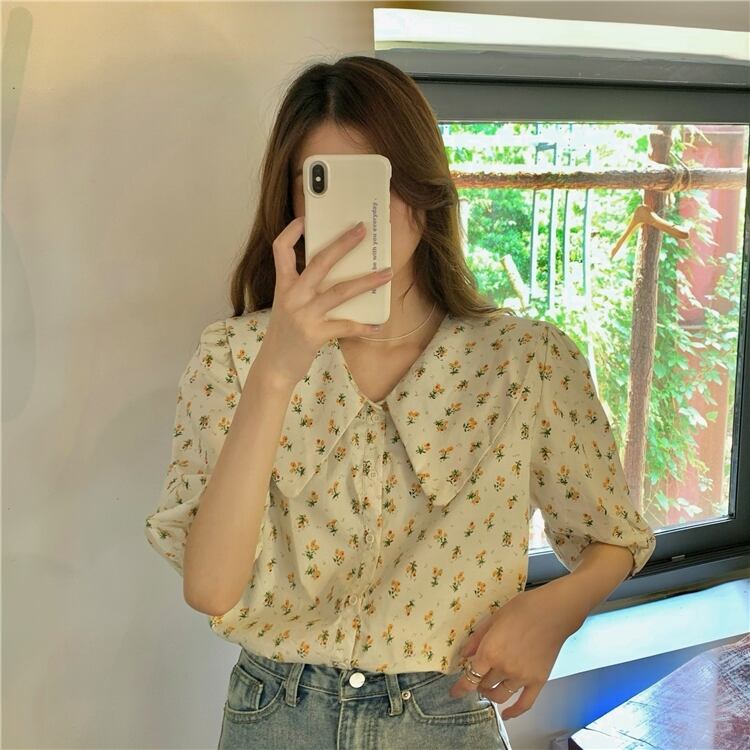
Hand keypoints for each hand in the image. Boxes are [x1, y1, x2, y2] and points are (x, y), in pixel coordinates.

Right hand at [261, 216, 392, 387]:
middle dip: (343, 243)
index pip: (280, 249)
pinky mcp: (314, 334)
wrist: (274, 367)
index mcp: (283, 285)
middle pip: (320, 261)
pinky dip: (363, 325)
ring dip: (368, 281)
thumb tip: (337, 273)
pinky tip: (376, 325)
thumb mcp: (287, 306)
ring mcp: (303, 314)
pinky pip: (346, 325)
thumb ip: (303, 288)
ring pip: (341, 291)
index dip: (291, 231)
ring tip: (387, 273)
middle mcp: (292, 295)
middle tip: (362, 230)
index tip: (306, 219)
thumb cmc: (285, 334)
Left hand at [449, 578, 582, 719]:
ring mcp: (522, 677)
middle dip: (477, 682)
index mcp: (490, 652)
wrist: (553, 612)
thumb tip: (464, 655)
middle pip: (484, 685)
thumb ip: (477, 638)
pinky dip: (514, 712)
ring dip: (491, 694)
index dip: (460, 688)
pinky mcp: (538, 681)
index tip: (454, 692)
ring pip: (500, 695)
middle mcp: (504, 668)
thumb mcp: (493, 618)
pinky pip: (525, 704)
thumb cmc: (522, 609)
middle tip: (477, 676)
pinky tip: (506, 714)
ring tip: (488, 689)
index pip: (470, 677)